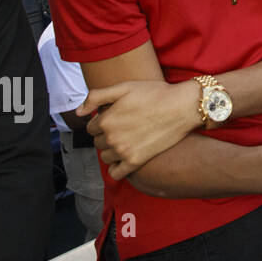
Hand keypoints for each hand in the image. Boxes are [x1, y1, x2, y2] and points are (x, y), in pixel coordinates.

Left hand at [79, 80, 198, 178]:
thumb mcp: (125, 87)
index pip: (91, 127)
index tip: (116, 116)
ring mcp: (123, 151)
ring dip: (112, 150)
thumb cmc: (155, 94)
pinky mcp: (136, 161)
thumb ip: (97, 96)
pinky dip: (117, 168)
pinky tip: (125, 158)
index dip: (102, 121)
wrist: (183, 106)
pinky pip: (116, 173)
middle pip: (97, 142)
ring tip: (127, 139)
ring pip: (105, 157)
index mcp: (106, 119)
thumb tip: (78, 112)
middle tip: (125, 126)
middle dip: (107, 135)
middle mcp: (111, 137)